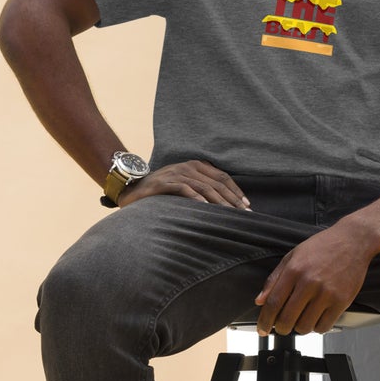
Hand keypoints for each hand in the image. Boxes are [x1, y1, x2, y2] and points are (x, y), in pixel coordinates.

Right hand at [117, 160, 249, 209]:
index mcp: (196, 165)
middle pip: (216, 183)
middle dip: (232, 199)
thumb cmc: (161, 190)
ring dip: (219, 202)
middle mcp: (188, 167)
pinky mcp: (164, 183)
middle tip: (244, 214)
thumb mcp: (184, 184)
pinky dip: (197, 199)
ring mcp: (176, 174)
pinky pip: (185, 190)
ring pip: (204, 187)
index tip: (247, 205)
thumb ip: (201, 188)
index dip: (236, 191)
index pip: (222, 177)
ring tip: (230, 214)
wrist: (132, 187)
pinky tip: (207, 208)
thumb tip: (224, 204)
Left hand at [254, 225, 374, 335]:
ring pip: (305, 326)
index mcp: (294, 270)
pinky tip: (316, 318)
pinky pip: (324, 326)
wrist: (353, 241)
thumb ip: (274, 279)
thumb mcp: (293, 256)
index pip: (273, 303)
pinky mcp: (342, 301)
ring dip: (300, 328)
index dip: (265, 321)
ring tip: (301, 319)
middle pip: (287, 319)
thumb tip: (260, 301)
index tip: (263, 329)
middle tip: (282, 327)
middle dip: (281, 328)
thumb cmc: (323, 246)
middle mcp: (309, 283)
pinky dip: (317, 327)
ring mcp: (327, 293)